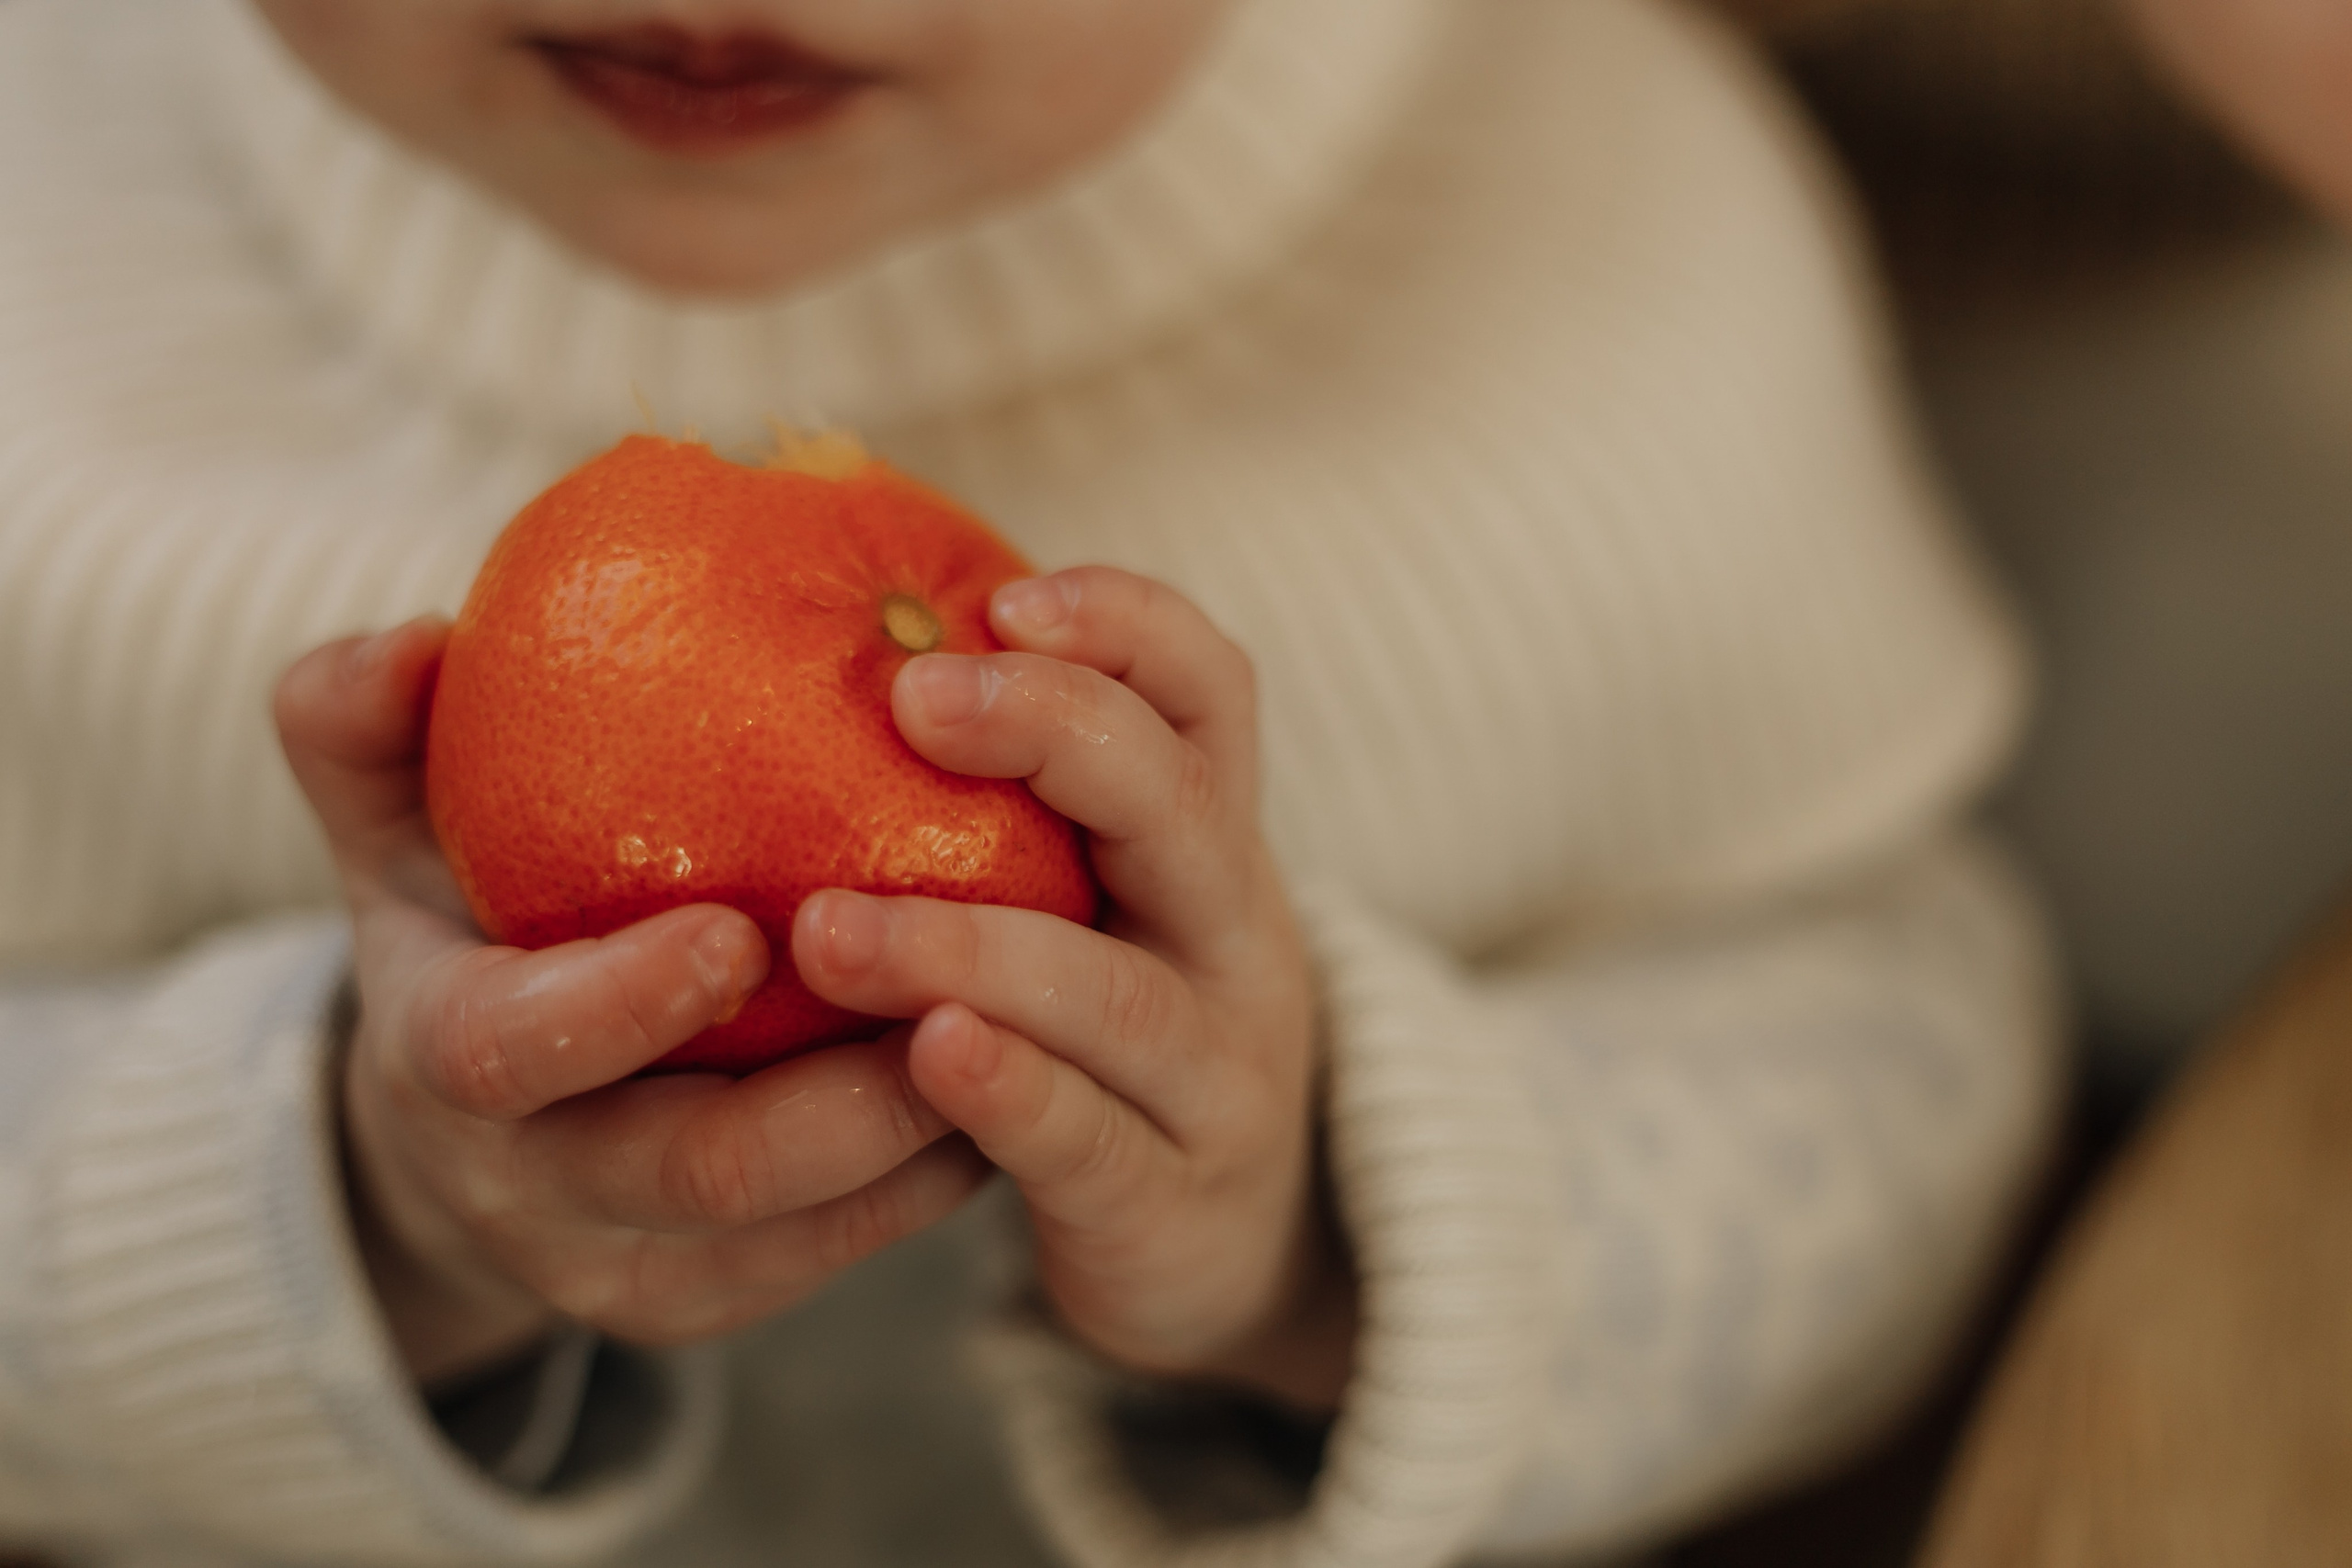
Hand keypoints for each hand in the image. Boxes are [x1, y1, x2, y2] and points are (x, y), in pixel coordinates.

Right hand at [276, 618, 989, 1383]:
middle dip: (838, 1097)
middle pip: (699, 1175)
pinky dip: (941, 1165)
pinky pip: (853, 1248)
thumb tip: (417, 638)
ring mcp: (635, 1268)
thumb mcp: (391, 832)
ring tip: (1030, 1016)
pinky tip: (1019, 1064)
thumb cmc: (461, 932)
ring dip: (927, 1131)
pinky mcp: (723, 1300)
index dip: (620, 1003)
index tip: (738, 930)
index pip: (509, 1052)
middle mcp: (532, 1193)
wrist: (468, 1137)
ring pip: (807, 1231)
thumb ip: (369, 729)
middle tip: (959, 985)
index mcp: (444, 1064)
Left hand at [792, 568, 1355, 1410]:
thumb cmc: (1112, 1044)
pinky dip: (1013, 1092)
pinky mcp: (1169, 1204)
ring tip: (831, 930)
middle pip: (1181, 806)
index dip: (1127, 624)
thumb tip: (846, 656)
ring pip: (1115, 991)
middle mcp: (1239, 943)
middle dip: (1054, 733)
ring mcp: (1218, 1078)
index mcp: (1215, 848)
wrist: (1229, 1258)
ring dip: (971, 945)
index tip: (1007, 600)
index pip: (1213, 695)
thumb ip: (1019, 810)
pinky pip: (1091, 1140)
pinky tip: (929, 1056)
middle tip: (910, 700)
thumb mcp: (1106, 910)